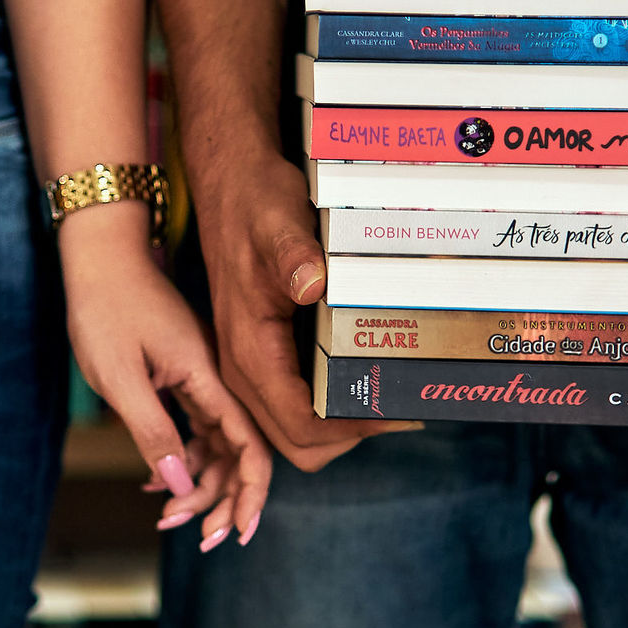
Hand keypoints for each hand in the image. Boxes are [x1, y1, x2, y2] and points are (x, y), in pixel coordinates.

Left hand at [59, 204, 270, 547]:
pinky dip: (182, 456)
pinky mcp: (184, 374)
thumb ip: (152, 429)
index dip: (250, 493)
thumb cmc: (105, 307)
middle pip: (236, 451)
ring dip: (199, 482)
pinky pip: (196, 425)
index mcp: (207, 376)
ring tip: (168, 516)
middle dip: (220, 499)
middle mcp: (214, 378)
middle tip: (196, 535)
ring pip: (216, 442)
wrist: (101, 255)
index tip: (238, 531)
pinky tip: (156, 479)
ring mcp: (200, 376)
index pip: (247, 445)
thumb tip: (179, 484)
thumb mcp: (120, 376)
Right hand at [191, 144, 421, 471]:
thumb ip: (292, 255)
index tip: (396, 411)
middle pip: (294, 443)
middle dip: (347, 438)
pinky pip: (287, 405)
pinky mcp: (256, 354)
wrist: (228, 184)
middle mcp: (241, 368)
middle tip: (399, 410)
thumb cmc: (255, 203)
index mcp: (249, 349)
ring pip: (289, 430)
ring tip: (383, 399)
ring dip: (336, 429)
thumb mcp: (277, 222)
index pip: (298, 423)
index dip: (349, 430)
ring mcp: (245, 364)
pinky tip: (356, 380)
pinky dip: (324, 410)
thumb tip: (311, 284)